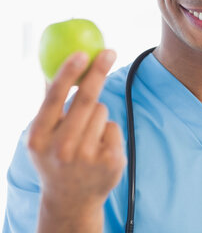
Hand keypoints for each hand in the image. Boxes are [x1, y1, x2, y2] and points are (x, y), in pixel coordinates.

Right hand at [28, 50, 125, 231]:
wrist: (72, 199)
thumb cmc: (56, 158)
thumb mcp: (42, 137)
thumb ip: (48, 105)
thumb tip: (53, 67)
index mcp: (39, 138)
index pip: (54, 99)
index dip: (68, 73)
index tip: (82, 53)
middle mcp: (62, 148)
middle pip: (86, 100)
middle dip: (99, 71)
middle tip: (110, 52)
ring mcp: (88, 157)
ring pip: (102, 111)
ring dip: (98, 115)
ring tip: (87, 136)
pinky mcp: (111, 161)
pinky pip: (114, 127)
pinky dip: (108, 131)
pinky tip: (99, 148)